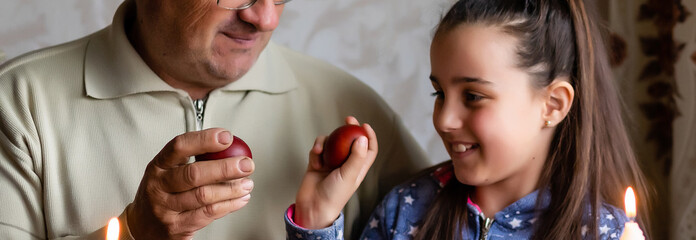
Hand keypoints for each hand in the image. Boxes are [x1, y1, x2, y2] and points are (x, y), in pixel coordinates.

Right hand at [127, 128, 254, 239]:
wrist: (144, 226)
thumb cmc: (162, 193)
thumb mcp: (168, 171)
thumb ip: (193, 159)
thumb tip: (229, 147)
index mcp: (158, 166)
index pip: (179, 147)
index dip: (204, 140)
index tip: (226, 137)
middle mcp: (159, 186)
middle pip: (194, 174)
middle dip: (225, 168)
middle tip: (246, 164)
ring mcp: (166, 208)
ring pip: (204, 196)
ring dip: (231, 189)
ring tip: (247, 183)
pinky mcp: (177, 226)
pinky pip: (208, 214)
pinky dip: (229, 205)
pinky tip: (239, 199)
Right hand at [294, 116, 377, 228]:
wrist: (313, 206)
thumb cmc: (335, 195)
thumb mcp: (349, 175)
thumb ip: (356, 157)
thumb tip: (363, 137)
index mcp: (358, 167)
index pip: (369, 149)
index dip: (369, 137)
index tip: (365, 125)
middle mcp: (345, 163)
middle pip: (350, 141)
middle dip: (349, 129)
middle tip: (348, 119)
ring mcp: (331, 162)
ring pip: (331, 143)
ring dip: (326, 142)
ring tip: (321, 150)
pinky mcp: (317, 162)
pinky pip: (318, 149)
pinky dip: (316, 150)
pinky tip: (315, 158)